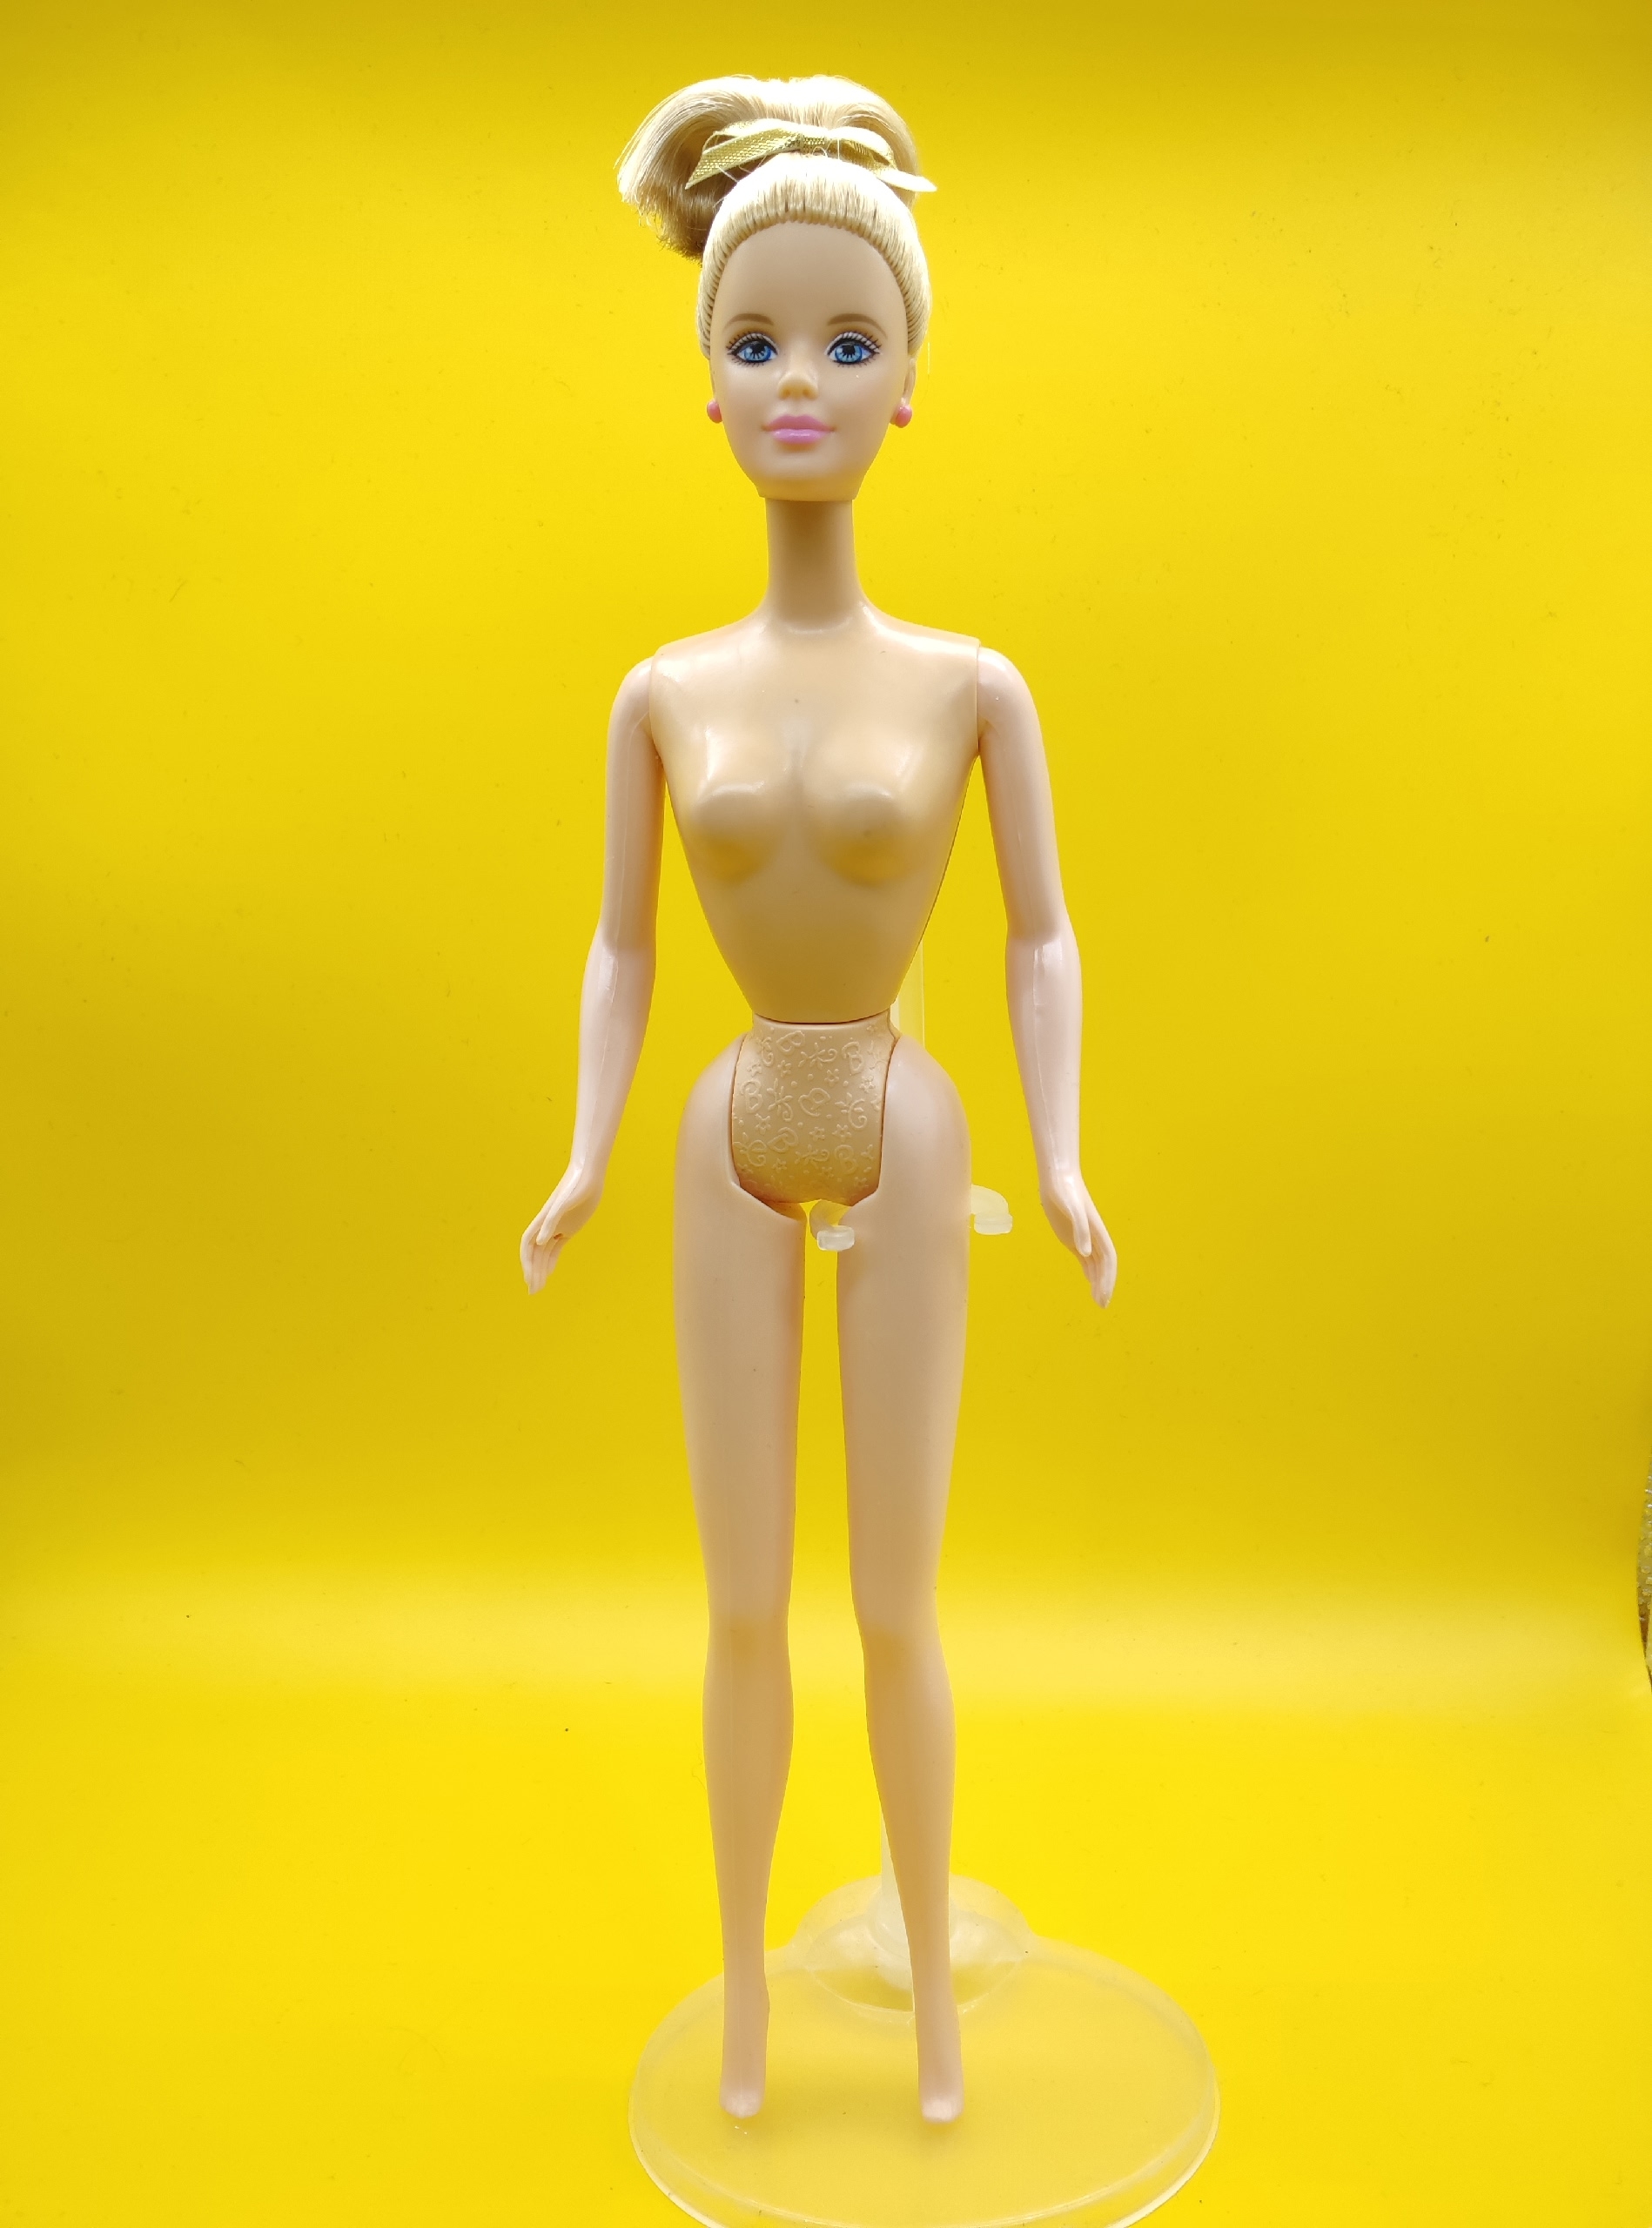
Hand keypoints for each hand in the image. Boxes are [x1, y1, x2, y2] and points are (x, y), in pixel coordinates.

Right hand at [519, 1166, 602, 1294]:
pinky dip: (551, 1261)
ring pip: (544, 1253)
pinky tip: (549, 1273)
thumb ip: (552, 1220)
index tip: (529, 1279)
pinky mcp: (569, 1227)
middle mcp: (547, 1225)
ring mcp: (557, 1227)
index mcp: (542, 1220)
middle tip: (533, 1293)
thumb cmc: (576, 1185)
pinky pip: (556, 1248)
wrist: (588, 1174)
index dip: (526, 1262)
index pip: (528, 1245)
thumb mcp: (565, 1202)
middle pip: (535, 1253)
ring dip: (540, 1270)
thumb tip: (540, 1241)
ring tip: (538, 1288)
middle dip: (533, 1272)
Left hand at [1040, 1170, 1117, 1305]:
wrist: (1057, 1177)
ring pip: (1096, 1264)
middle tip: (1101, 1305)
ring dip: (1098, 1282)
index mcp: (1097, 1231)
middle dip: (1105, 1285)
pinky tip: (1089, 1283)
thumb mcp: (1071, 1207)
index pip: (1108, 1260)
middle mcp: (1093, 1237)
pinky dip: (1089, 1272)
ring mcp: (1083, 1238)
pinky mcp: (1072, 1237)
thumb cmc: (1065, 1189)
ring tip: (1097, 1301)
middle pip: (1104, 1266)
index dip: (1109, 1278)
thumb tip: (1086, 1253)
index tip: (1104, 1295)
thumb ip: (1080, 1229)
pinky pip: (1085, 1259)